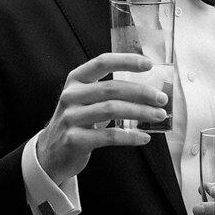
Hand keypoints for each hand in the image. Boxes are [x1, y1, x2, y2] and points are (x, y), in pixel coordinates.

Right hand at [36, 53, 169, 183]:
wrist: (52, 152)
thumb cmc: (78, 122)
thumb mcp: (87, 100)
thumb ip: (110, 92)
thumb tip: (150, 91)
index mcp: (76, 80)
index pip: (102, 62)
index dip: (126, 61)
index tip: (149, 65)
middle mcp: (71, 96)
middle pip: (112, 89)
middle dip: (141, 93)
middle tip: (161, 99)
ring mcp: (71, 118)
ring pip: (112, 110)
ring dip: (140, 112)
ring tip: (158, 116)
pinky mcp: (74, 139)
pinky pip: (109, 136)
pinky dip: (130, 136)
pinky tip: (144, 137)